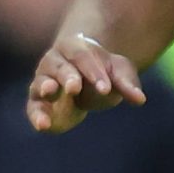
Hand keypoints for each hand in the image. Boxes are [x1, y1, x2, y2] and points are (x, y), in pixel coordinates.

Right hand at [27, 32, 146, 133]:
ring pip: (41, 84)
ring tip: (50, 93)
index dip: (93, 72)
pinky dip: (37, 115)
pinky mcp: (38, 103)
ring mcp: (43, 81)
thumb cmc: (103, 72)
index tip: (105, 88)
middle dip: (68, 77)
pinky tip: (43, 125)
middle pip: (60, 67)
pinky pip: (34, 108)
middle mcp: (54, 61)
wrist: (87, 81)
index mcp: (74, 47)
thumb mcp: (119, 73)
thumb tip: (140, 99)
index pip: (83, 57)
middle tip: (75, 87)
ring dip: (45, 89)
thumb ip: (127, 84)